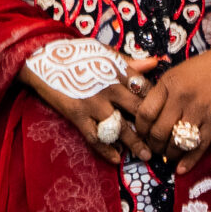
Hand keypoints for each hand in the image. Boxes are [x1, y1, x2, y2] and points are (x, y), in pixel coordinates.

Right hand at [22, 52, 154, 167]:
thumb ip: (129, 62)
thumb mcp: (104, 52)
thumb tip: (156, 63)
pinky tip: (116, 159)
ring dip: (134, 144)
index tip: (166, 114)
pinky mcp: (77, 115)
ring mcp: (93, 104)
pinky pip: (94, 137)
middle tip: (163, 141)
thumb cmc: (77, 53)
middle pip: (137, 111)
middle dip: (151, 127)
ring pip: (119, 128)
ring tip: (146, 156)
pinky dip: (105, 150)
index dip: (159, 103)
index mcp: (118, 71)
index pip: (146, 90)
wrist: (43, 58)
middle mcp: (109, 88)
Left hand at [135, 45, 210, 176]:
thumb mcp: (179, 72)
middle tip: (156, 149)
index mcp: (169, 82)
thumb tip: (148, 117)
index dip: (141, 130)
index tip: (142, 135)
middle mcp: (181, 97)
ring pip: (177, 142)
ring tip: (169, 155)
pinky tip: (181, 169)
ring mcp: (199, 110)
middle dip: (154, 146)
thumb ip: (164, 92)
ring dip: (170, 154)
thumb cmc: (208, 67)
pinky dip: (188, 161)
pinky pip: (198, 147)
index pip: (145, 113)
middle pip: (159, 131)